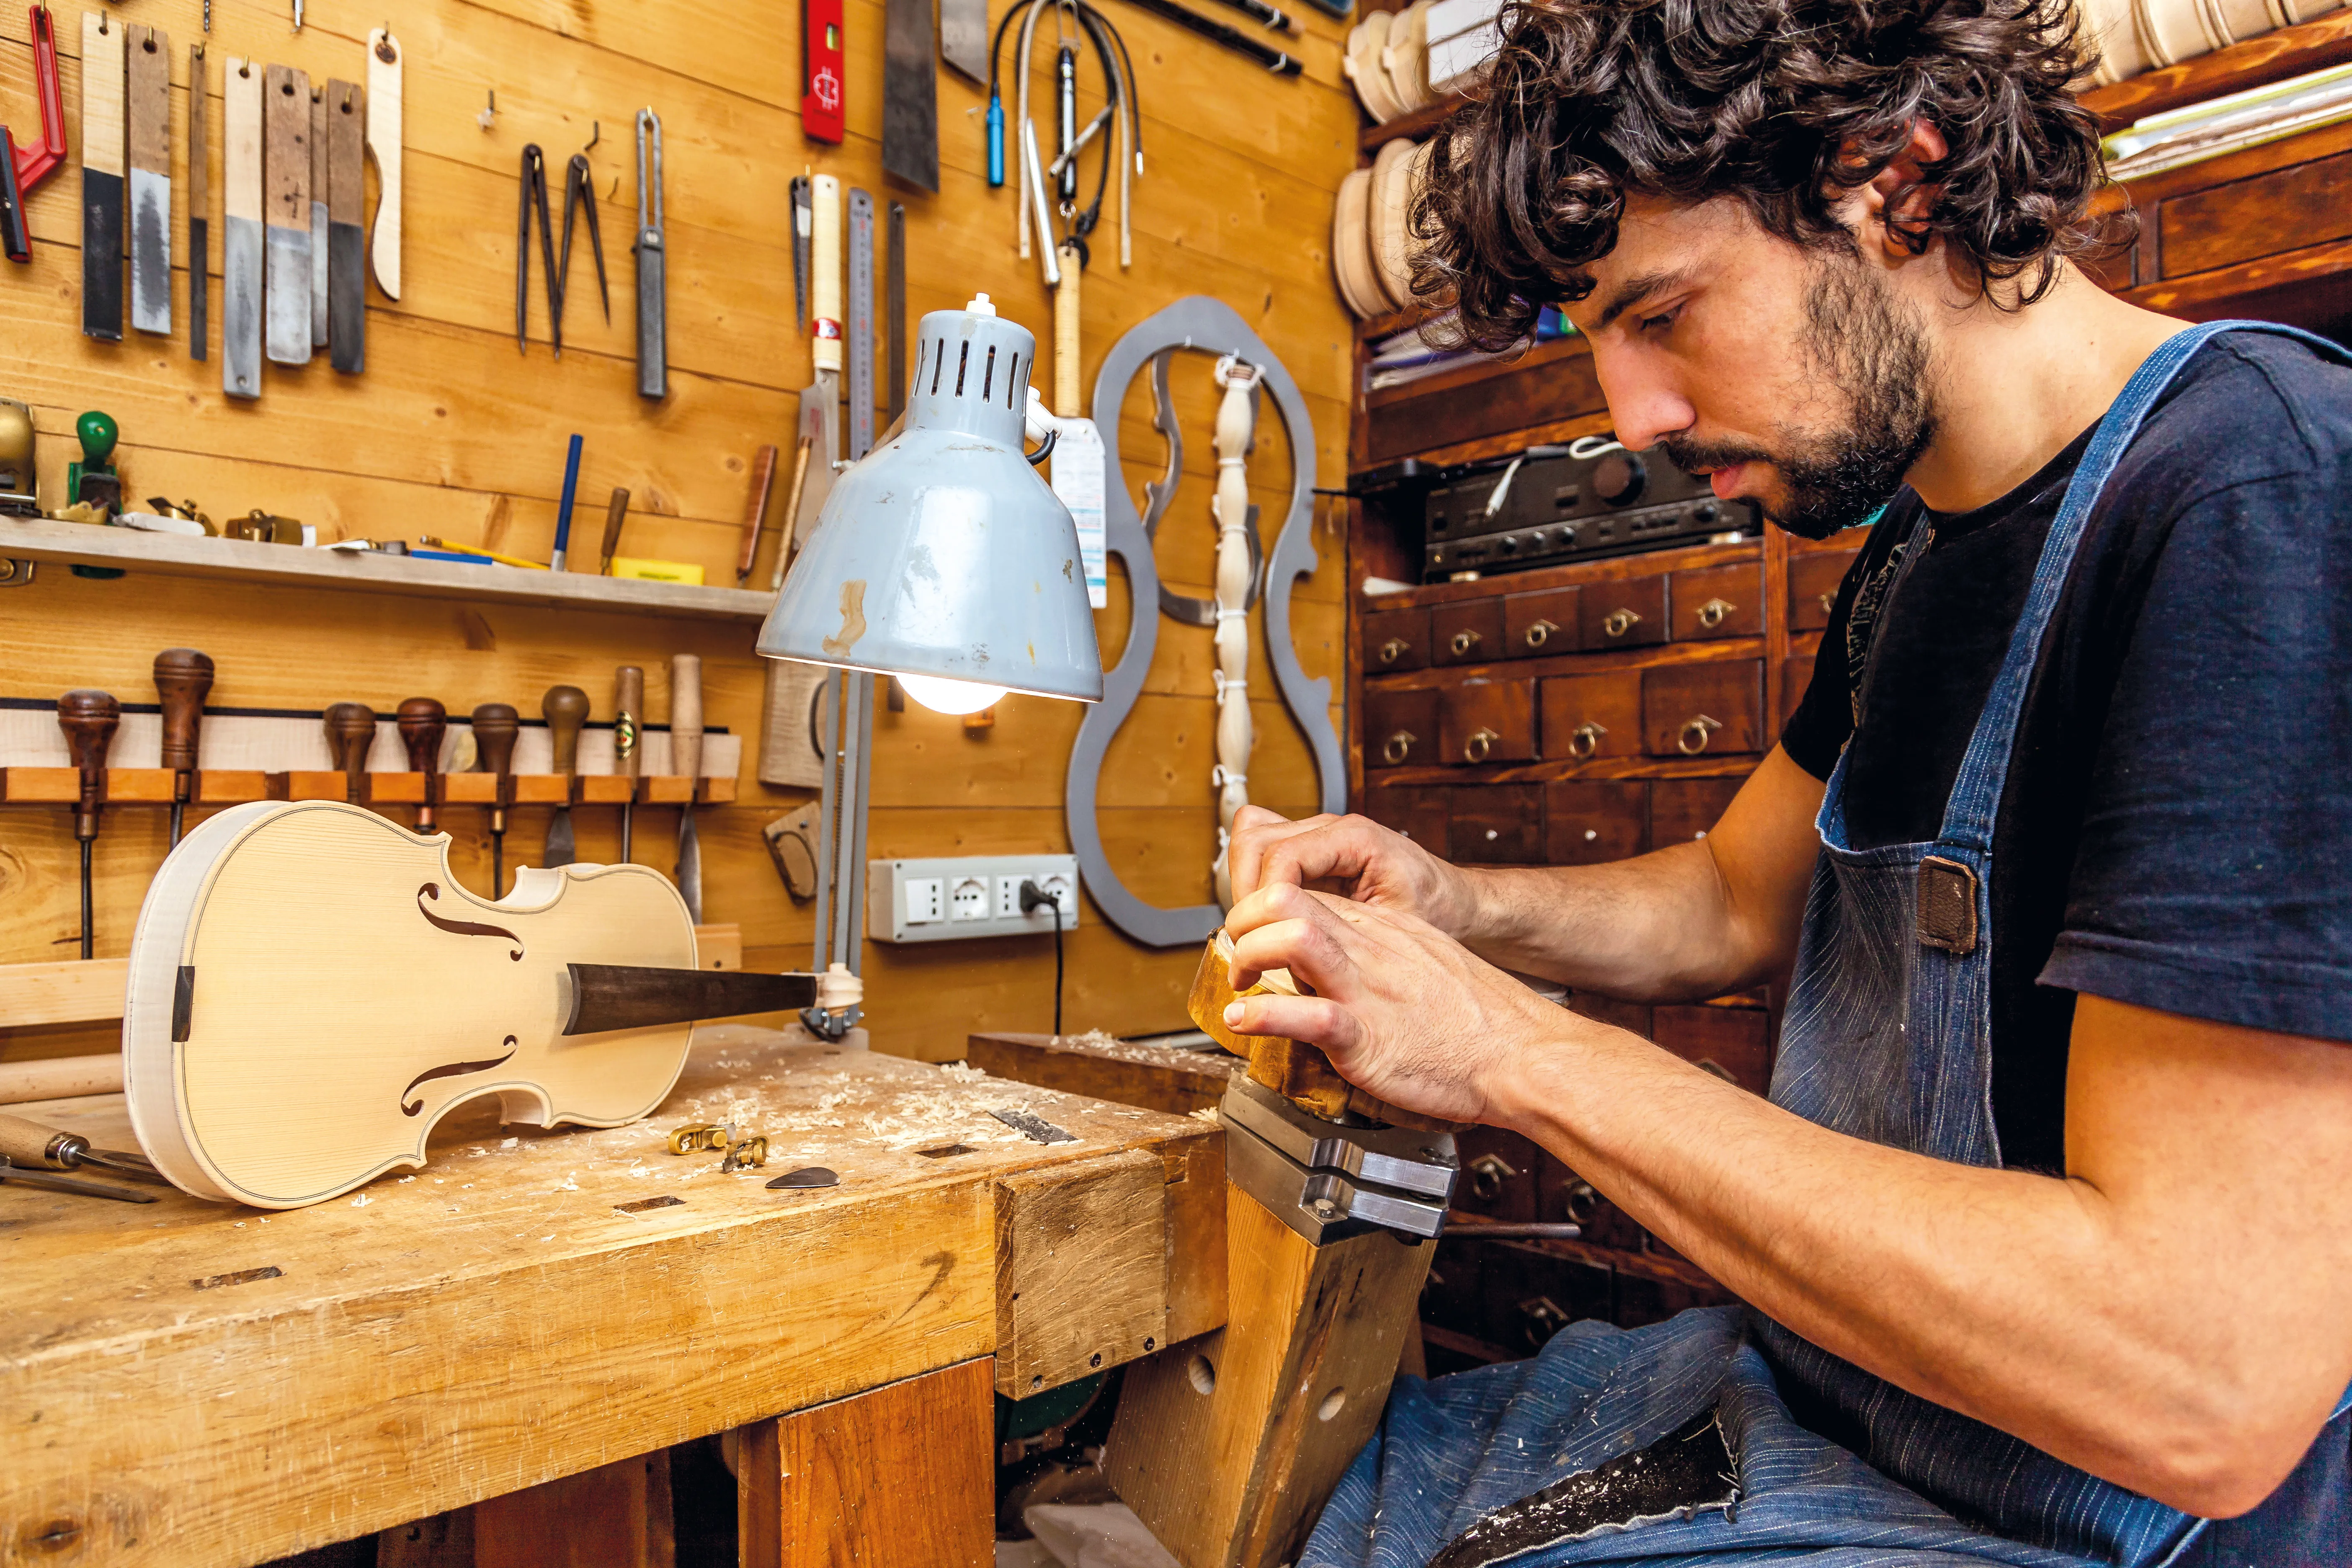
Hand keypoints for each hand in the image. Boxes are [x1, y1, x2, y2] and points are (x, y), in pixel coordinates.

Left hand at [1222, 881, 1575, 1125]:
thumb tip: (1339, 957)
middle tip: (1236, 955)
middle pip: (1287, 896)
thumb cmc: (1478, 1022)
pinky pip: (1308, 1015)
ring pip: (1292, 935)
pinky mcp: (1368, 1037)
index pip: (1305, 890)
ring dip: (1249, 954)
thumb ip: (1382, 954)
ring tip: (1240, 984)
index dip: (1263, 907)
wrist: (1524, 1055)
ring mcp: (1367, 991)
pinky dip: (1263, 1016)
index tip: (1250, 935)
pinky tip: (1243, 1020)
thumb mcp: (1426, 964)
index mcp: (1383, 931)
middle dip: (1244, 919)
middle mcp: (1370, 950)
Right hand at [1226, 804, 1478, 937]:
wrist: (1458, 902)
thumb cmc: (1436, 911)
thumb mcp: (1395, 926)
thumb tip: (1289, 948)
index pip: (1282, 856)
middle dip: (1245, 891)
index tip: (1261, 938)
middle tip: (1251, 937)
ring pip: (1250, 841)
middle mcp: (1331, 829)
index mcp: (1354, 838)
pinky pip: (1264, 853)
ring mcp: (1317, 837)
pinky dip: (1254, 882)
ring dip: (1244, 885)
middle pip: (1254, 841)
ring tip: (1255, 929)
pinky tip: (1267, 916)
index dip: (1263, 899)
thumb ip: (1343, 927)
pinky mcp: (1311, 852)